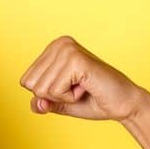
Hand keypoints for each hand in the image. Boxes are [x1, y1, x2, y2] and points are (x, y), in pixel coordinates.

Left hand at [19, 35, 149, 122]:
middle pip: (31, 84)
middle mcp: (59, 43)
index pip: (26, 81)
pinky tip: (87, 87)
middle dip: (53, 96)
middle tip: (78, 89)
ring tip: (83, 88)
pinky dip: (70, 97)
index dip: (48, 95)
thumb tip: (36, 103)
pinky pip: (55, 91)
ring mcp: (67, 49)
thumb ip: (43, 102)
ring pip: (42, 89)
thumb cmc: (94, 100)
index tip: (71, 88)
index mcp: (53, 48)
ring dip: (63, 97)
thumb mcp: (60, 103)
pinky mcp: (76, 60)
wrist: (123, 105)